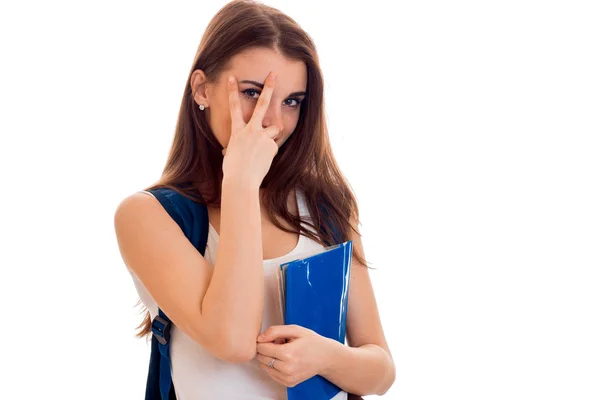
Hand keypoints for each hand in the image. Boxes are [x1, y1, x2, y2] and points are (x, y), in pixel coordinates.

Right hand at [221, 72, 280, 187]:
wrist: (241, 180)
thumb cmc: (232, 170)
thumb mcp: (230, 154)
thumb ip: (234, 147)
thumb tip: (228, 151)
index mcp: (237, 131)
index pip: (234, 107)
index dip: (232, 91)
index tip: (232, 78)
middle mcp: (250, 130)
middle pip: (261, 105)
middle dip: (268, 88)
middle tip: (273, 74)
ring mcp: (262, 137)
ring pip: (274, 129)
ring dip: (271, 135)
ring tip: (263, 149)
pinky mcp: (271, 146)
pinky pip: (274, 147)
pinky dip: (270, 154)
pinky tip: (263, 162)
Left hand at [255, 324, 334, 387]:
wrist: (326, 357)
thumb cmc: (312, 342)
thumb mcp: (295, 330)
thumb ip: (275, 331)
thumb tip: (260, 338)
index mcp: (287, 353)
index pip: (261, 348)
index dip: (264, 341)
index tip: (273, 338)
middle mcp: (287, 368)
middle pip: (261, 358)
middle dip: (267, 349)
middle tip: (279, 344)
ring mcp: (288, 378)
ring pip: (264, 367)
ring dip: (270, 358)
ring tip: (283, 352)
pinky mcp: (289, 383)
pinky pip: (271, 374)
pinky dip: (274, 367)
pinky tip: (285, 360)